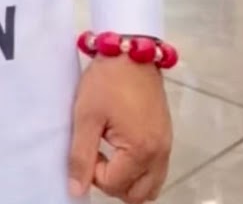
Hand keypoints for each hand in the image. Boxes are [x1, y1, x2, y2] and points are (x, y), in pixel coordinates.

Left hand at [69, 55, 172, 202]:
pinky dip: (138, 170)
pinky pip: (155, 170)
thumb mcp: (86, 117)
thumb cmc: (107, 82)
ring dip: (126, 180)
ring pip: (149, 186)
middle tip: (95, 156)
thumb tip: (77, 190)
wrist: (131, 53)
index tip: (86, 146)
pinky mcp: (166, 138)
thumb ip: (80, 156)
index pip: (114, 185)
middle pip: (136, 194)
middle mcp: (160, 154)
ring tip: (107, 155)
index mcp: (141, 150)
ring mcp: (166, 146)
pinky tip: (119, 149)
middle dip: (112, 183)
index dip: (93, 172)